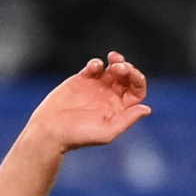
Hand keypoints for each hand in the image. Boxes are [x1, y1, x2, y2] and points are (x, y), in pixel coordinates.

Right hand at [24, 54, 151, 150]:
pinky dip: (97, 63)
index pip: (137, 91)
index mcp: (119, 109)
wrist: (49, 131)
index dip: (137, 80)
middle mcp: (110, 97)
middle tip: (119, 66)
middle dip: (127, 68)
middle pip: (127, 78)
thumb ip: (127, 120)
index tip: (130, 73)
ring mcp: (96, 88)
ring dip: (117, 61)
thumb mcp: (106, 132)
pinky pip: (94, 67)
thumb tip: (147, 108)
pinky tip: (94, 67)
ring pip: (113, 69)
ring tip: (113, 59)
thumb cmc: (77, 136)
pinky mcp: (81, 80)